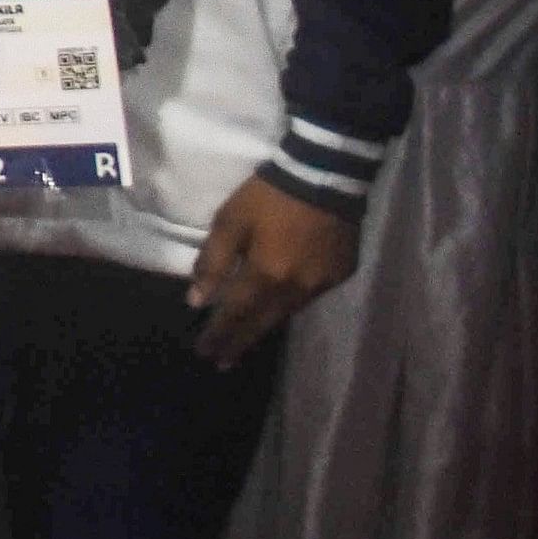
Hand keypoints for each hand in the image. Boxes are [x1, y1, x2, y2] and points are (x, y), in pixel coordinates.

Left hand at [187, 173, 356, 365]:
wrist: (324, 176)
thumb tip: (197, 300)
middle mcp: (296, 289)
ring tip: (247, 338)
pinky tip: (279, 307)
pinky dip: (290, 304)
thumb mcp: (230, 222)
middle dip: (240, 342)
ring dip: (265, 326)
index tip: (205, 353)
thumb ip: (213, 262)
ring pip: (287, 313)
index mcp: (266, 276)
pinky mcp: (340, 275)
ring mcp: (322, 285)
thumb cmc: (268, 197)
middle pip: (263, 323)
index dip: (220, 335)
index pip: (236, 314)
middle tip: (223, 362)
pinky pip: (309, 297)